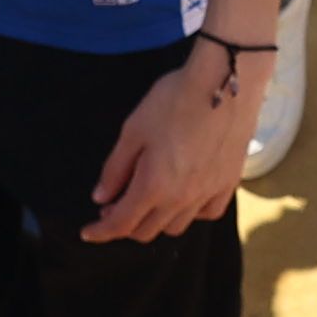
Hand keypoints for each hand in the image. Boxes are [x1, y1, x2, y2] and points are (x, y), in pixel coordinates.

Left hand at [81, 40, 259, 241]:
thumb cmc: (173, 101)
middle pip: (147, 231)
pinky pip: (207, 214)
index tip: (88, 232)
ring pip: (176, 227)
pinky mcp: (229, 183)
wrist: (225, 84)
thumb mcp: (133, 130)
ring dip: (155, 221)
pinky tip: (183, 197)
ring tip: (147, 200)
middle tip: (113, 204)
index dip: (101, 231)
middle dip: (124, 224)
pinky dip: (190, 214)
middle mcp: (181, 199)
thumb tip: (101, 197)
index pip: (121, 223)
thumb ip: (115, 169)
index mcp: (153, 186)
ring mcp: (208, 193)